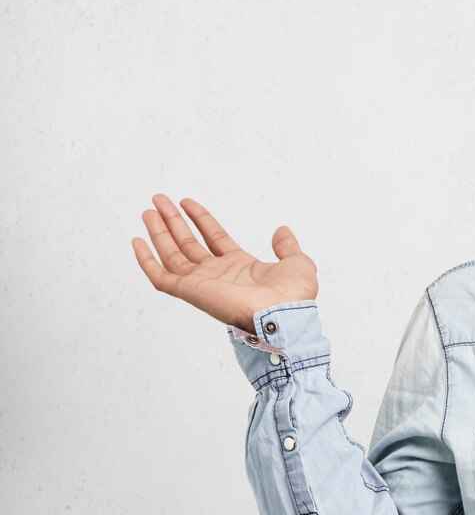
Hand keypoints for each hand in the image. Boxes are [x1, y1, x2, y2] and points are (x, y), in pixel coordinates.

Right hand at [131, 194, 317, 330]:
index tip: (186, 202)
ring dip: (159, 232)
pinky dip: (146, 260)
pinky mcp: (190, 291)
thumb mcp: (297, 262)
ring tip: (148, 210)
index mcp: (240, 266)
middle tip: (158, 200)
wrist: (283, 313)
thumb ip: (287, 246)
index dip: (200, 218)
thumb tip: (281, 231)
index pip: (214, 237)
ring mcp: (202, 283)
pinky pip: (161, 277)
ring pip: (172, 255)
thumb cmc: (293, 295)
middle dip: (173, 222)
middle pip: (188, 244)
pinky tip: (137, 241)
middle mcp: (217, 274)